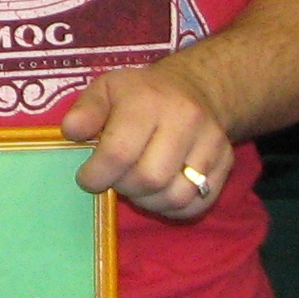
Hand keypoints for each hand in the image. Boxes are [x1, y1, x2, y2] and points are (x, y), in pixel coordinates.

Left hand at [58, 60, 233, 220]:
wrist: (194, 89)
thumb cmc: (140, 94)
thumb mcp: (106, 89)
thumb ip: (86, 111)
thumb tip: (71, 132)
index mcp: (149, 100)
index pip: (119, 152)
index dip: (96, 175)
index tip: (88, 177)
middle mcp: (185, 119)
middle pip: (149, 179)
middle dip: (123, 187)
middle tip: (115, 178)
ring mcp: (211, 142)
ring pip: (176, 196)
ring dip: (148, 201)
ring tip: (136, 185)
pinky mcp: (227, 162)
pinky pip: (198, 204)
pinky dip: (172, 208)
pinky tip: (158, 192)